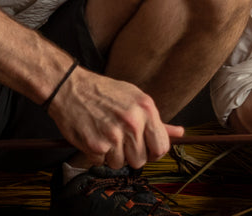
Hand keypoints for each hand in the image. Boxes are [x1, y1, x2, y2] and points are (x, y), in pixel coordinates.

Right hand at [47, 65, 182, 168]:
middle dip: (131, 155)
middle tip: (121, 141)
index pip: (162, 147)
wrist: (71, 87)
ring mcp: (114, 135)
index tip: (145, 149)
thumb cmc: (105, 93)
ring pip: (120, 164)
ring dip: (112, 156)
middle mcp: (133, 123)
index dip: (154, 152)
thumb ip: (157, 121)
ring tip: (106, 136)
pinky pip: (101, 162)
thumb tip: (180, 133)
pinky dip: (96, 154)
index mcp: (147, 110)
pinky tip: (94, 137)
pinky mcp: (95, 145)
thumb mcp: (136, 99)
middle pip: (141, 160)